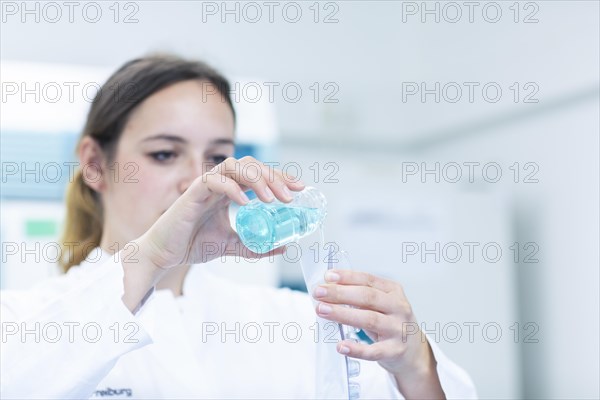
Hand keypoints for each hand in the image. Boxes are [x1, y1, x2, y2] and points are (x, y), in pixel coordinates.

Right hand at [120, 156, 302, 310]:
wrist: (165, 254)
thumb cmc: (193, 244)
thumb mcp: (233, 245)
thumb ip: (256, 245)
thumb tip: (284, 246)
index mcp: (230, 191)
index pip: (259, 174)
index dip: (280, 177)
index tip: (299, 188)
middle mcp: (220, 183)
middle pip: (251, 165)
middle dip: (274, 176)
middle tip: (289, 196)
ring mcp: (206, 185)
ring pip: (234, 165)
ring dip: (256, 179)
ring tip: (270, 199)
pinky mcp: (193, 192)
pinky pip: (214, 180)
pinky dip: (231, 188)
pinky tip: (244, 202)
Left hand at [312, 269, 445, 398]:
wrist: (413, 351)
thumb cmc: (390, 323)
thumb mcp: (381, 304)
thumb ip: (360, 296)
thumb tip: (328, 290)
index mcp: (393, 291)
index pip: (368, 280)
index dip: (347, 277)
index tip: (328, 276)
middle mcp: (399, 308)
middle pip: (367, 297)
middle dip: (340, 293)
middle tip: (319, 292)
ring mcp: (398, 329)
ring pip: (369, 319)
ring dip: (343, 314)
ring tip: (322, 310)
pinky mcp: (395, 351)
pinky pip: (374, 351)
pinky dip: (357, 349)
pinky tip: (341, 346)